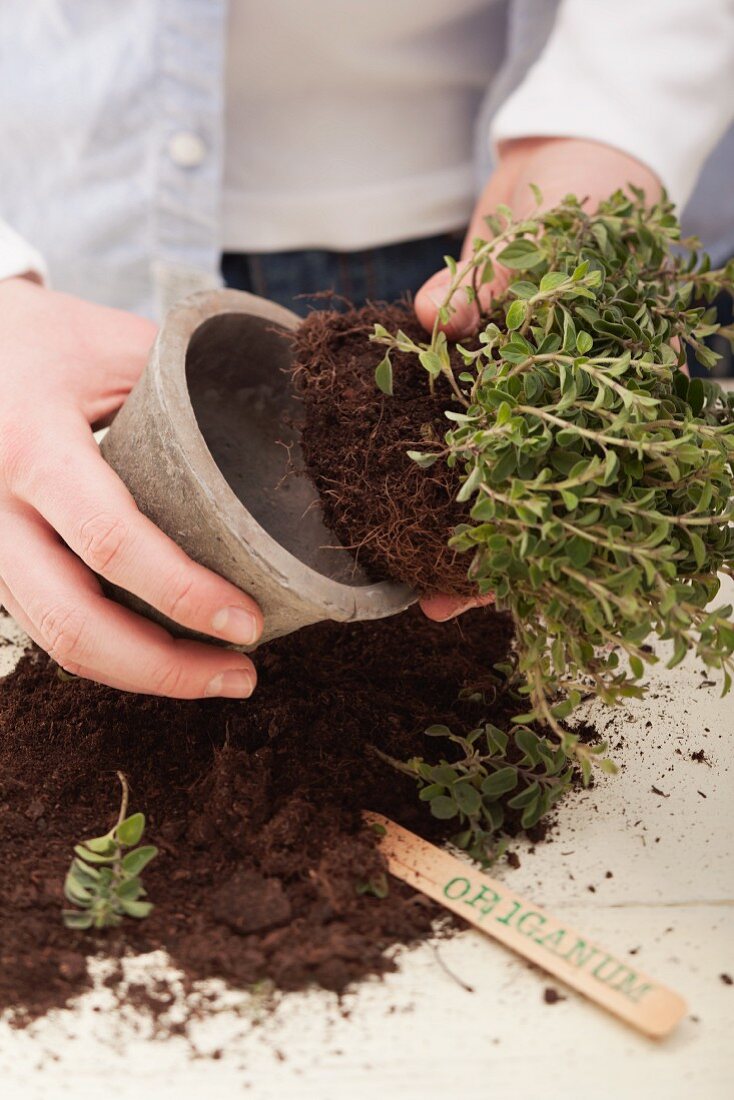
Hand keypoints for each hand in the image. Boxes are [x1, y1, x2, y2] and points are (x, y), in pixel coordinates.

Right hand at [0, 278, 262, 696]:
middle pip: (75, 623)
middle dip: (165, 668)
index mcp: (32, 445)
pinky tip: (163, 658)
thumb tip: (291, 418)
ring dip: (141, 675)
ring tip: (216, 677)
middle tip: (243, 675)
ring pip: (57, 643)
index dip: (183, 593)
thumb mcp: (109, 346)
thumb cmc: (41, 341)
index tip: (248, 620)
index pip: (110, 539)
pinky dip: (110, 656)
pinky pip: (48, 631)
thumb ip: (185, 388)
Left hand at [416, 137, 661, 620]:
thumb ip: (509, 277)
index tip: (503, 583)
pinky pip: (434, 401)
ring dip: (439, 506)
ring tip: (397, 563)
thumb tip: (438, 319)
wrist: (574, 148)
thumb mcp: (577, 224)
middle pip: (521, 491)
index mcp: (601, 386)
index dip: (542, 540)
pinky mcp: (465, 351)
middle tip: (435, 605)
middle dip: (482, 550)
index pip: (573, 482)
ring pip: (473, 458)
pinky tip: (374, 465)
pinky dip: (408, 427)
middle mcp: (550, 395)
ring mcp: (506, 379)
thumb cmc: (603, 183)